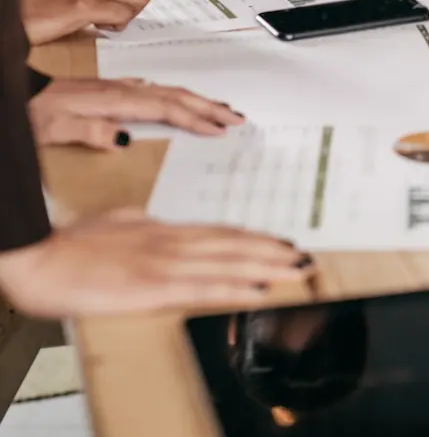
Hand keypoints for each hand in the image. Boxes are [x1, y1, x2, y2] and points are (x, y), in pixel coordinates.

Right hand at [0, 208, 313, 318]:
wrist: (39, 255)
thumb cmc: (70, 243)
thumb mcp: (117, 223)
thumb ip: (143, 225)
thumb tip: (155, 221)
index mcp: (164, 230)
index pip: (220, 231)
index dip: (254, 237)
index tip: (281, 241)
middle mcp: (173, 242)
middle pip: (234, 244)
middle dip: (273, 250)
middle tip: (306, 256)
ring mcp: (165, 262)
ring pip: (228, 262)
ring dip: (267, 265)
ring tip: (297, 268)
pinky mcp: (153, 286)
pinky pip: (204, 288)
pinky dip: (235, 288)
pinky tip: (259, 291)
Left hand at [30, 78, 244, 149]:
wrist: (17, 95)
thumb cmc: (33, 114)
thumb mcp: (53, 128)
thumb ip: (89, 132)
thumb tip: (124, 138)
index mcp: (114, 100)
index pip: (165, 108)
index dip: (194, 119)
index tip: (218, 129)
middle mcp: (121, 91)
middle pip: (175, 96)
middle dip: (209, 106)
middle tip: (237, 117)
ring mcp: (118, 89)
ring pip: (168, 92)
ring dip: (197, 101)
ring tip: (220, 109)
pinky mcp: (112, 92)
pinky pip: (156, 92)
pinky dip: (176, 98)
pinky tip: (178, 101)